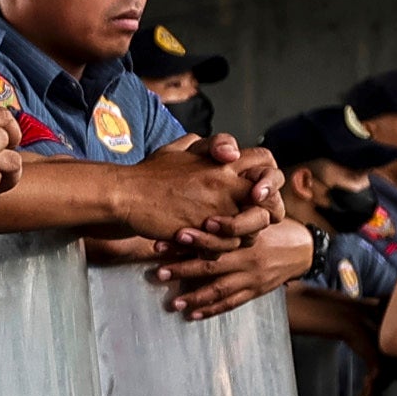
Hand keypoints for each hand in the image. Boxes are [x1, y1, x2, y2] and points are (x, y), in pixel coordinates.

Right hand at [114, 139, 273, 247]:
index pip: (266, 162)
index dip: (269, 178)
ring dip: (242, 236)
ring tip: (223, 237)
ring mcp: (217, 206)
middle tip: (252, 222)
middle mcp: (226, 182)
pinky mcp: (204, 229)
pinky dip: (218, 249)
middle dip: (266, 213)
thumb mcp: (177, 149)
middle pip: (270, 200)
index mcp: (222, 162)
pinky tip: (203, 245)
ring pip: (252, 228)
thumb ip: (202, 145)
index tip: (258, 191)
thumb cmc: (148, 174)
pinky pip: (227, 245)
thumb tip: (220, 147)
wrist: (126, 195)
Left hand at [154, 219, 310, 318]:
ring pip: (220, 288)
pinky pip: (233, 302)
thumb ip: (232, 213)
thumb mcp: (257, 214)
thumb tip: (198, 202)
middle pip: (212, 265)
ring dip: (194, 296)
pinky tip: (193, 314)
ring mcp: (251, 277)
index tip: (174, 235)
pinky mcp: (256, 291)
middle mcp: (247, 257)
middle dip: (183, 269)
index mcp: (246, 236)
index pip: (218, 237)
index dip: (196, 238)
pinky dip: (212, 309)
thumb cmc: (272, 227)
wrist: (303, 248)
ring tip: (173, 303)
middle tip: (159, 273)